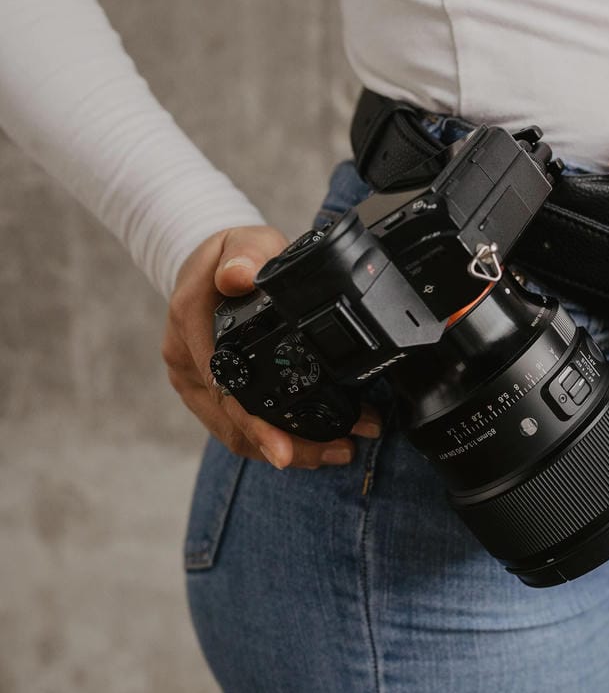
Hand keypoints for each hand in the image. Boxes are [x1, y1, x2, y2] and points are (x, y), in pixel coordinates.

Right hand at [162, 224, 381, 468]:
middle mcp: (185, 358)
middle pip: (232, 422)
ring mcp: (192, 378)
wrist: (209, 259)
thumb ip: (245, 254)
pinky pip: (233, 425)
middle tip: (340, 452)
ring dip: (285, 448)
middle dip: (287, 445)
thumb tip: (238, 276)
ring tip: (336, 451)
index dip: (256, 425)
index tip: (286, 451)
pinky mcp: (204, 389)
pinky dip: (269, 438)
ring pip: (233, 432)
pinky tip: (309, 445)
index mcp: (191, 325)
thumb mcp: (243, 240)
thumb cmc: (232, 252)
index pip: (225, 388)